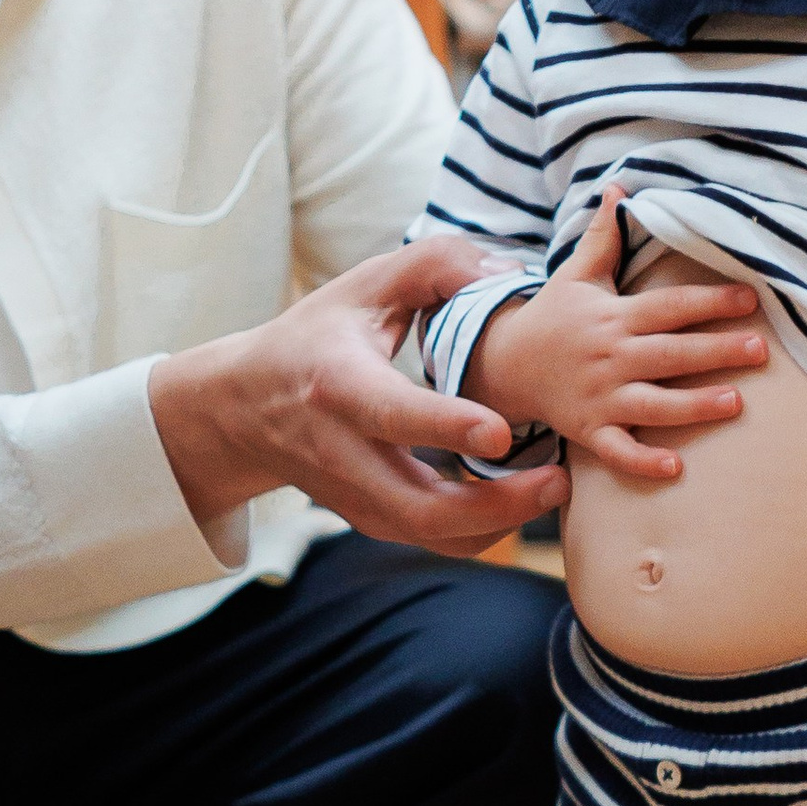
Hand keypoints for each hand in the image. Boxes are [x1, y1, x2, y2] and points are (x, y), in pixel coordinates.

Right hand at [148, 237, 569, 558]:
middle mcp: (344, 453)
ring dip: (499, 524)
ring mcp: (356, 496)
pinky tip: (522, 499)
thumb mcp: (362, 286)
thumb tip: (505, 271)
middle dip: (495, 506)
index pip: (392, 414)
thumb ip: (433, 265)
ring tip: (553, 488)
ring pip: (431, 535)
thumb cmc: (316, 336)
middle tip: (559, 481)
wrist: (247, 407)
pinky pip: (433, 540)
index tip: (501, 433)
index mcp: (339, 386)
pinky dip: (483, 530)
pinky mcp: (370, 520)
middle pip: (419, 506)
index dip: (446, 427)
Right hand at [471, 193, 764, 483]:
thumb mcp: (576, 274)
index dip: (710, 300)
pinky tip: (676, 468)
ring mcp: (601, 396)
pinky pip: (619, 450)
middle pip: (672, 353)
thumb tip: (617, 186)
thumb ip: (604, 236)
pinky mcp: (590, 430)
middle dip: (717, 350)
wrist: (504, 365)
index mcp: (615, 317)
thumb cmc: (554, 317)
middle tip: (761, 350)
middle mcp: (611, 356)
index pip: (669, 306)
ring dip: (695, 405)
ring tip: (735, 403)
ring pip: (654, 403)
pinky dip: (644, 461)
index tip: (750, 298)